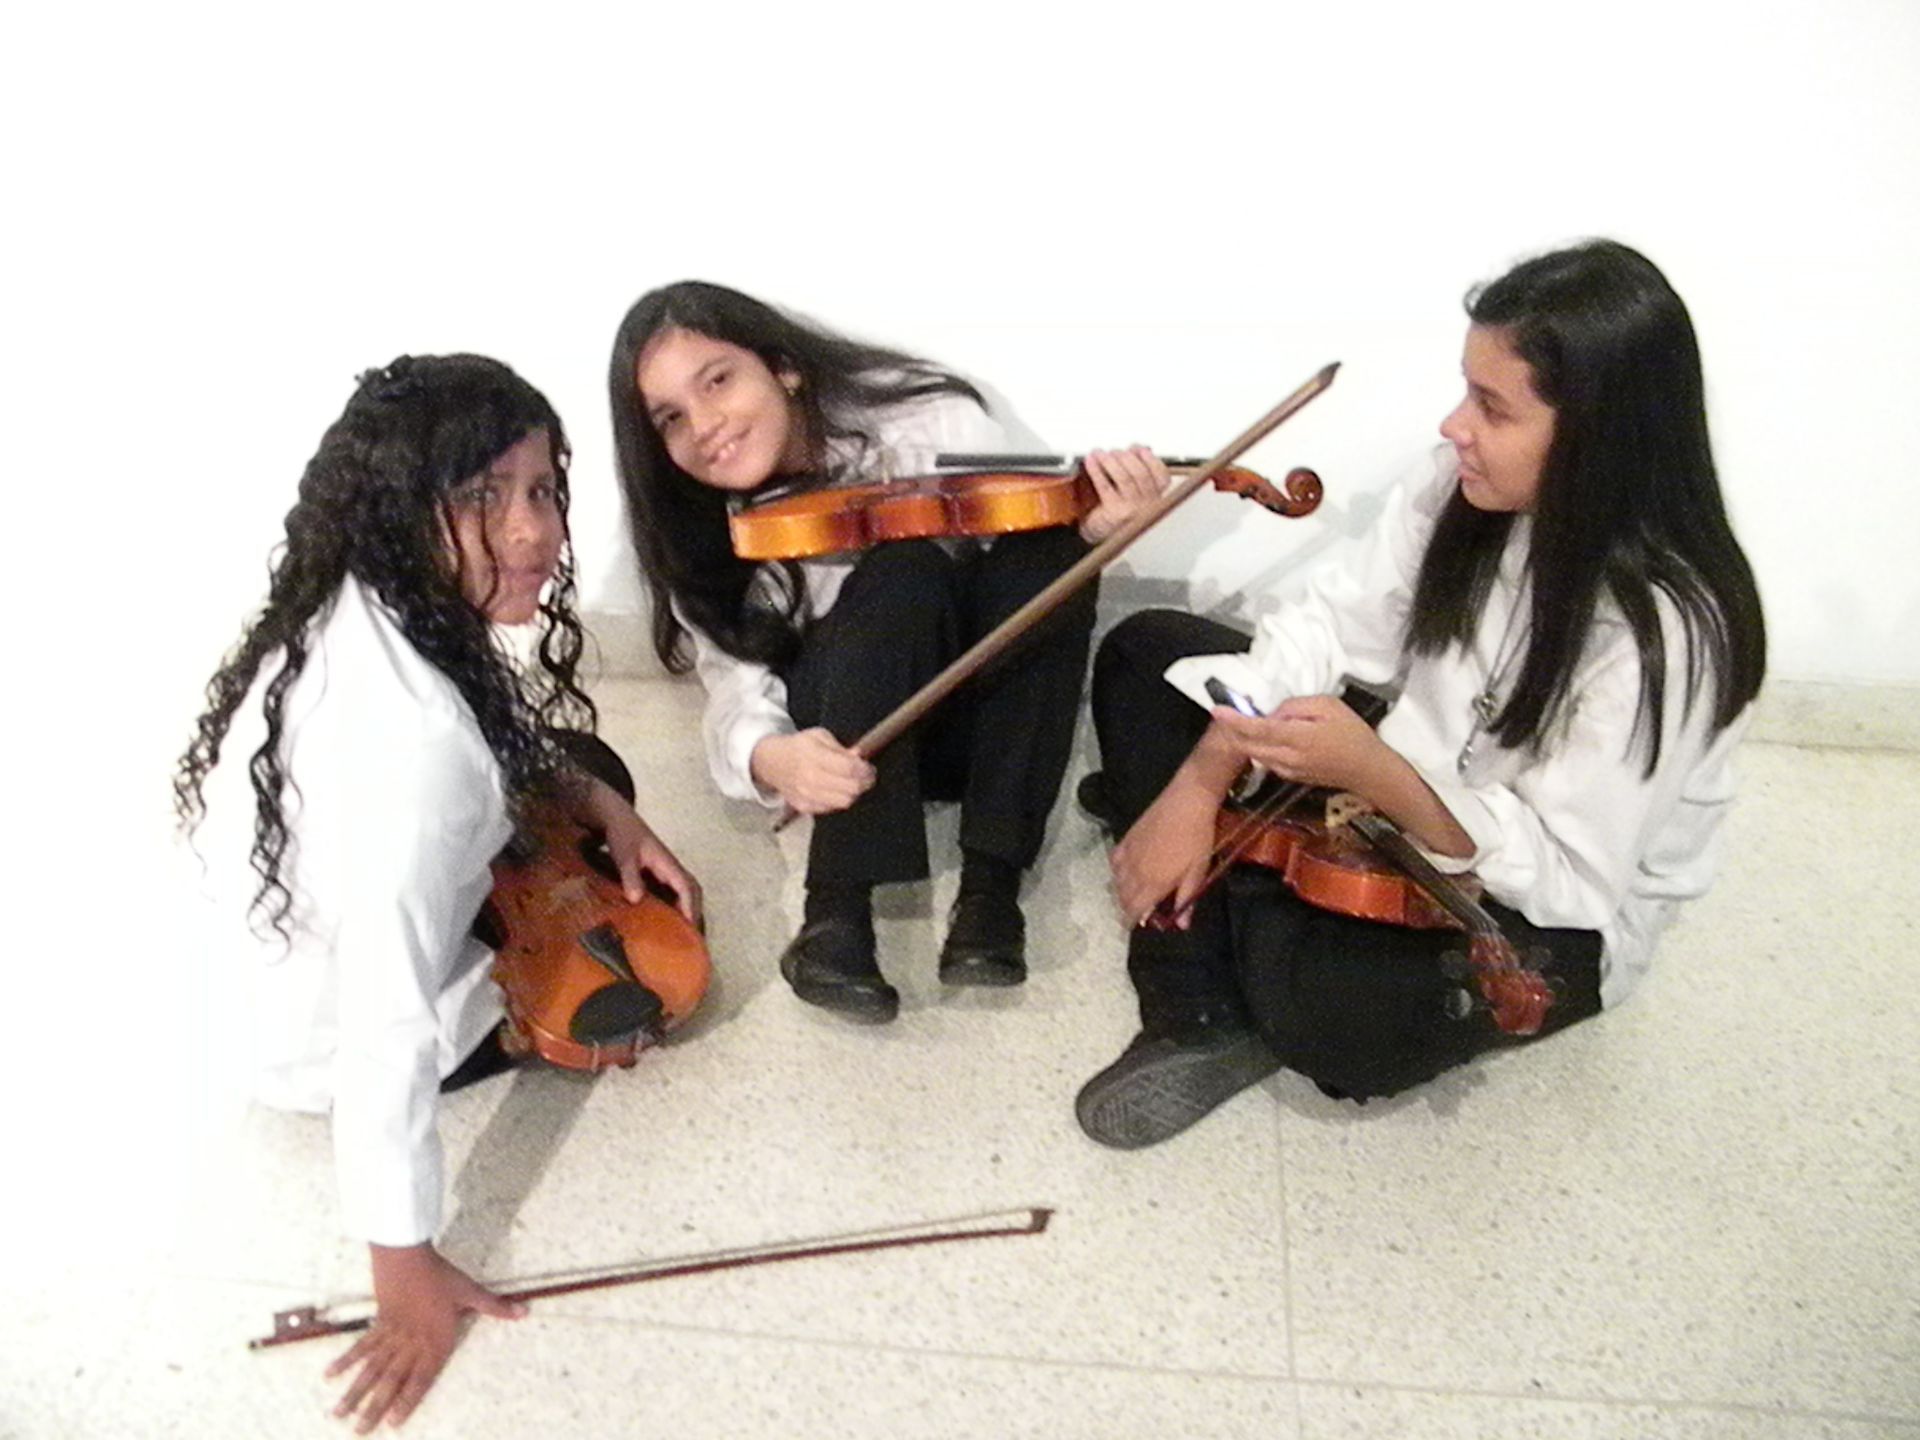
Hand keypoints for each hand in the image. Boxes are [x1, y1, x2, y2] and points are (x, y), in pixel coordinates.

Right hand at [327, 1243, 524, 1432]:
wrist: (407, 1256)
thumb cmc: (441, 1275)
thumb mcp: (470, 1291)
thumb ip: (495, 1306)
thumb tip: (524, 1312)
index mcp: (434, 1342)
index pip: (420, 1380)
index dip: (407, 1402)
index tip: (392, 1424)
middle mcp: (410, 1345)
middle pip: (389, 1382)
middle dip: (373, 1409)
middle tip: (358, 1433)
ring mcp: (390, 1336)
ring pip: (370, 1370)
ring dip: (354, 1393)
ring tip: (337, 1414)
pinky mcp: (377, 1323)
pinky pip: (360, 1347)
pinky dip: (346, 1361)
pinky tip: (330, 1376)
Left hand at [601, 802, 703, 925]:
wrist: (618, 820)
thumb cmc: (623, 836)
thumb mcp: (625, 856)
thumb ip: (631, 876)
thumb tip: (636, 900)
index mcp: (668, 864)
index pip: (686, 887)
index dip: (689, 907)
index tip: (690, 926)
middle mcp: (672, 869)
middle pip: (693, 891)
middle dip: (695, 912)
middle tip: (693, 937)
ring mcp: (668, 871)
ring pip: (687, 892)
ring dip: (689, 909)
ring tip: (685, 932)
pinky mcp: (660, 874)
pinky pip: (676, 892)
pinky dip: (679, 906)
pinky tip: (669, 920)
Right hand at [749, 728, 874, 814]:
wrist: (772, 763)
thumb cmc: (798, 747)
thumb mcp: (819, 736)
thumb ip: (840, 748)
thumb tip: (859, 757)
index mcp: (814, 756)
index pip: (849, 769)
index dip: (865, 770)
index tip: (869, 768)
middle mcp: (809, 778)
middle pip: (850, 789)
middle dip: (864, 783)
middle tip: (866, 776)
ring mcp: (806, 795)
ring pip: (844, 802)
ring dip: (853, 793)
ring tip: (853, 783)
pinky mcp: (805, 807)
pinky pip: (832, 808)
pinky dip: (839, 800)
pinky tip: (837, 789)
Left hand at [1078, 446, 1171, 543]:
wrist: (1101, 541)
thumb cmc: (1118, 517)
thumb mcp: (1135, 497)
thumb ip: (1142, 476)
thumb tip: (1142, 449)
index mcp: (1157, 502)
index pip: (1162, 477)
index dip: (1150, 459)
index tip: (1139, 449)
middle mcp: (1148, 507)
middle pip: (1141, 474)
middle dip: (1127, 457)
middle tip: (1115, 451)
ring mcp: (1132, 510)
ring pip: (1125, 478)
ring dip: (1111, 461)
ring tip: (1101, 453)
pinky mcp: (1114, 513)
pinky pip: (1106, 486)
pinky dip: (1098, 471)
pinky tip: (1091, 462)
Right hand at [1110, 775, 1218, 926]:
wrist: (1186, 802)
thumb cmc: (1197, 838)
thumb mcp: (1198, 871)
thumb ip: (1186, 899)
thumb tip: (1182, 924)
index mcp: (1153, 883)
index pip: (1134, 910)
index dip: (1130, 922)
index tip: (1132, 927)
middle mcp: (1135, 872)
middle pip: (1122, 898)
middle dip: (1127, 909)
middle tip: (1137, 911)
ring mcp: (1128, 855)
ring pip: (1116, 882)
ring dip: (1122, 892)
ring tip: (1133, 894)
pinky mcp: (1126, 839)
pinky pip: (1114, 862)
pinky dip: (1117, 872)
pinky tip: (1125, 871)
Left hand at [1211, 694, 1390, 796]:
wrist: (1367, 770)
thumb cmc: (1352, 732)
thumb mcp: (1328, 706)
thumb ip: (1295, 706)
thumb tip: (1272, 713)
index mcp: (1298, 738)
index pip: (1258, 729)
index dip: (1235, 720)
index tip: (1217, 710)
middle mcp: (1288, 758)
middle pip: (1249, 745)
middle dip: (1232, 730)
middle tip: (1224, 712)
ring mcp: (1287, 771)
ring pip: (1254, 754)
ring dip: (1243, 739)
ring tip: (1241, 721)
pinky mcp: (1288, 777)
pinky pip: (1265, 760)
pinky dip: (1257, 747)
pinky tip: (1263, 736)